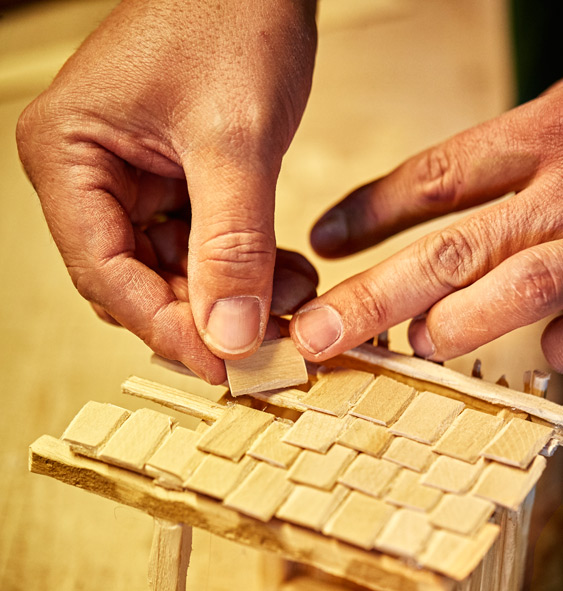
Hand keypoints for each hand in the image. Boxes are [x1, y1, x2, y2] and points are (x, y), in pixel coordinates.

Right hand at [17, 0, 317, 382]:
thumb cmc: (230, 13)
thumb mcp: (235, 138)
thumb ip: (232, 244)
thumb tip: (230, 335)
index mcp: (67, 155)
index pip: (104, 272)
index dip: (165, 328)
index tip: (225, 366)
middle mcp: (86, 174)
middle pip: (134, 283)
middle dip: (202, 315)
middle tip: (264, 344)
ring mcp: (127, 181)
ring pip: (170, 274)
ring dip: (230, 296)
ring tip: (288, 300)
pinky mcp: (168, 183)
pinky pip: (197, 249)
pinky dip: (240, 268)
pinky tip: (283, 274)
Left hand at [290, 81, 562, 372]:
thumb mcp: (558, 119)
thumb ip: (496, 162)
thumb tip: (388, 214)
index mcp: (542, 135)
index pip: (440, 177)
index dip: (372, 214)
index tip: (320, 241)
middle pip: (454, 249)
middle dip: (376, 298)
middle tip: (318, 333)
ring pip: (519, 288)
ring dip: (458, 323)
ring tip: (417, 342)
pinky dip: (562, 342)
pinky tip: (543, 356)